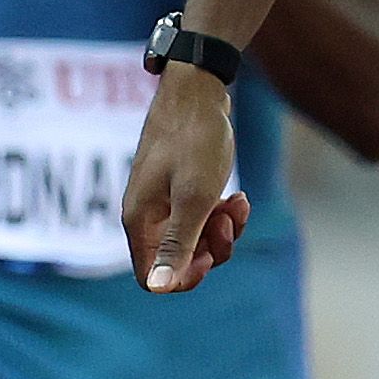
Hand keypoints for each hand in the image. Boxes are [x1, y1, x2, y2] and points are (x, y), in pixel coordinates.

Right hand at [123, 64, 251, 293]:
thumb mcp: (194, 198)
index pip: (152, 278)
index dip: (184, 277)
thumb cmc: (195, 141)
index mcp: (139, 222)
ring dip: (223, 230)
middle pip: (178, 262)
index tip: (208, 253)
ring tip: (237, 203)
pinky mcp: (181, 190)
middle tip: (228, 221)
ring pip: (195, 241)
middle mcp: (147, 216)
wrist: (199, 91)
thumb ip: (178, 244)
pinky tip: (239, 197)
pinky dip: (223, 214)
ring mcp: (164, 203)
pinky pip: (203, 220)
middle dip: (211, 249)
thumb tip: (159, 288)